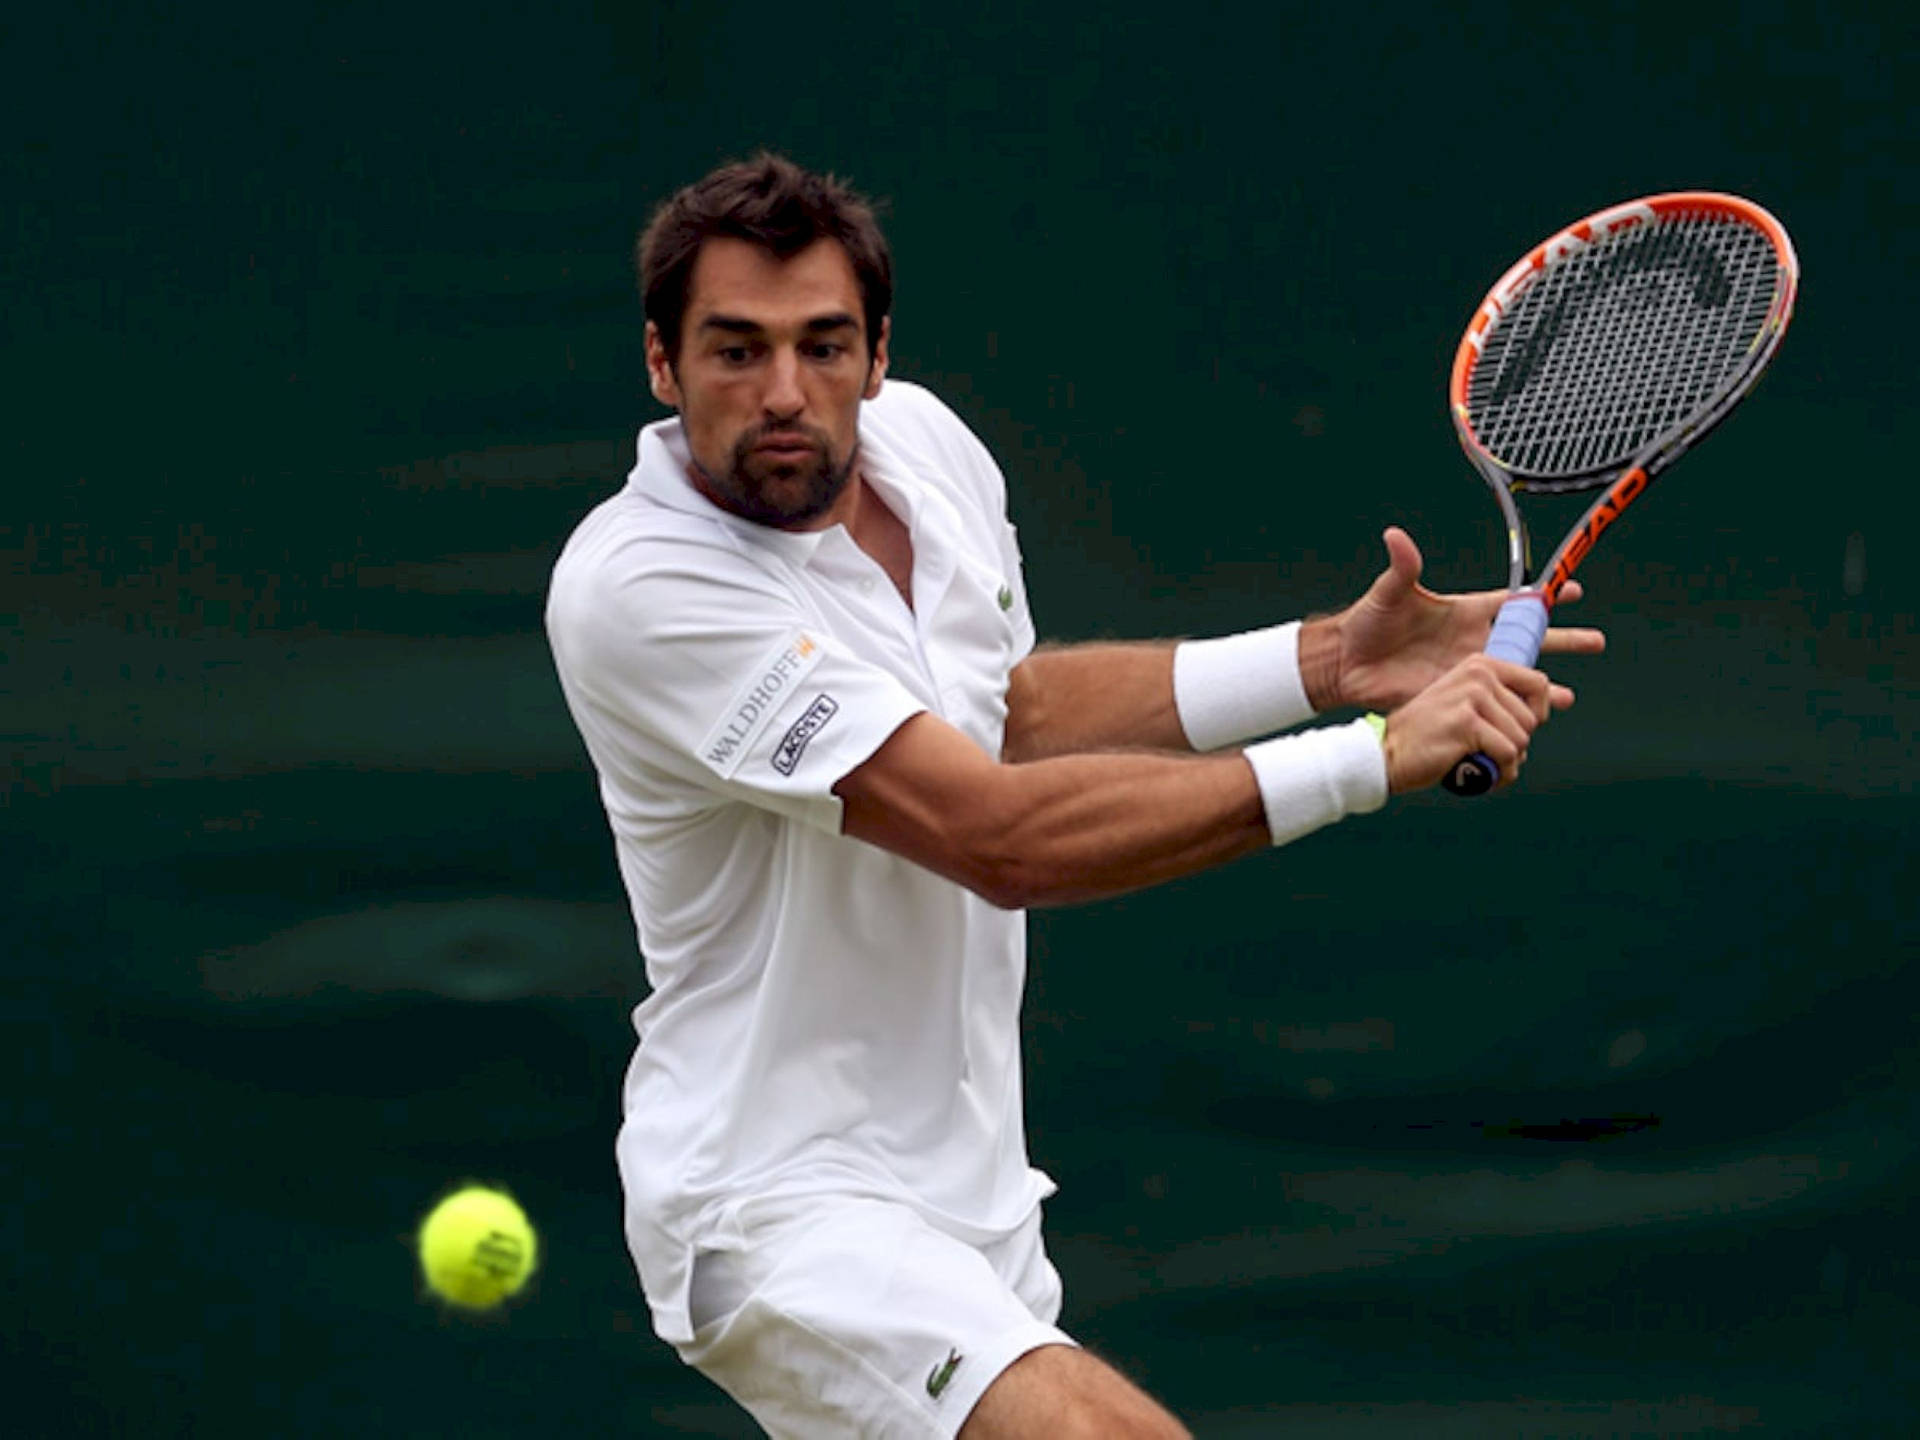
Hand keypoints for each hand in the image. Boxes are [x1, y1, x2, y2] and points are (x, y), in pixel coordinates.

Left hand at [1300, 527, 1604, 711]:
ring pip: (1518, 675)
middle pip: (1527, 639)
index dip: (1542, 597)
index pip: (1513, 601)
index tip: (1573, 590)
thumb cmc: (1366, 624)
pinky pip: (1496, 703)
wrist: (1348, 664)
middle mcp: (1473, 640)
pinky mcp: (1458, 694)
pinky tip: (1535, 720)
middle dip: (1562, 639)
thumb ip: (1402, 567)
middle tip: (1596, 641)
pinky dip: (1518, 710)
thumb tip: (1395, 536)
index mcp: (1465, 610)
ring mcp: (1469, 669)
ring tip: (1570, 696)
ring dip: (1545, 684)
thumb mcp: (1388, 593)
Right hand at [1381, 653, 1561, 793]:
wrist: (1385, 753)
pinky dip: (1499, 773)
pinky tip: (1478, 774)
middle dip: (1515, 743)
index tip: (1517, 729)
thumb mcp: (1465, 703)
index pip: (1538, 683)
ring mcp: (1472, 696)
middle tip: (1484, 751)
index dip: (1537, 713)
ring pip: (1522, 739)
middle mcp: (1478, 674)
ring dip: (1507, 761)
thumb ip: (1501, 700)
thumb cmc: (1427, 736)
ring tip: (1479, 762)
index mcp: (1480, 664)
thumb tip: (1558, 704)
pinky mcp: (1467, 723)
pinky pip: (1509, 754)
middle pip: (1532, 718)